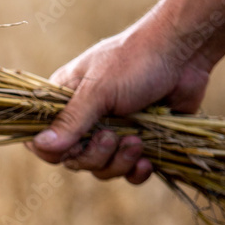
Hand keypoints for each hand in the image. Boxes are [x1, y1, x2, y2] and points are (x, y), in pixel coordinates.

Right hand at [29, 20, 213, 183]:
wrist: (185, 52)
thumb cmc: (135, 61)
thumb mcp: (98, 91)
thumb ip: (70, 121)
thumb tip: (38, 146)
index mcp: (65, 102)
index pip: (45, 140)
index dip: (55, 151)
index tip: (74, 146)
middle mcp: (85, 119)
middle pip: (75, 160)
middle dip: (95, 156)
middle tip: (113, 136)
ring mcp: (113, 131)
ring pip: (102, 168)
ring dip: (119, 162)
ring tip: (137, 141)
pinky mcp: (139, 141)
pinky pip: (128, 171)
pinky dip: (136, 172)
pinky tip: (147, 161)